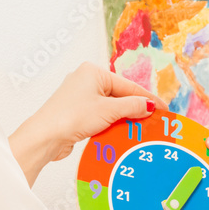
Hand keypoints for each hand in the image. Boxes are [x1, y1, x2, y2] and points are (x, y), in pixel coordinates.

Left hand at [10, 62, 166, 185]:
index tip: (164, 109)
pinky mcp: (76, 112)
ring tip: (142, 128)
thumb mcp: (108, 111)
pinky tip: (123, 132)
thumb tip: (150, 105)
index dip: (148, 98)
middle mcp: (86, 80)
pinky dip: (112, 123)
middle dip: (136, 109)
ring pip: (111, 106)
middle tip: (154, 120)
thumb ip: (132, 106)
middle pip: (120, 95)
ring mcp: (80, 96)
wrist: (44, 137)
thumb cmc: (72, 117)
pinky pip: (101, 115)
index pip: (128, 85)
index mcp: (93, 72)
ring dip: (124, 118)